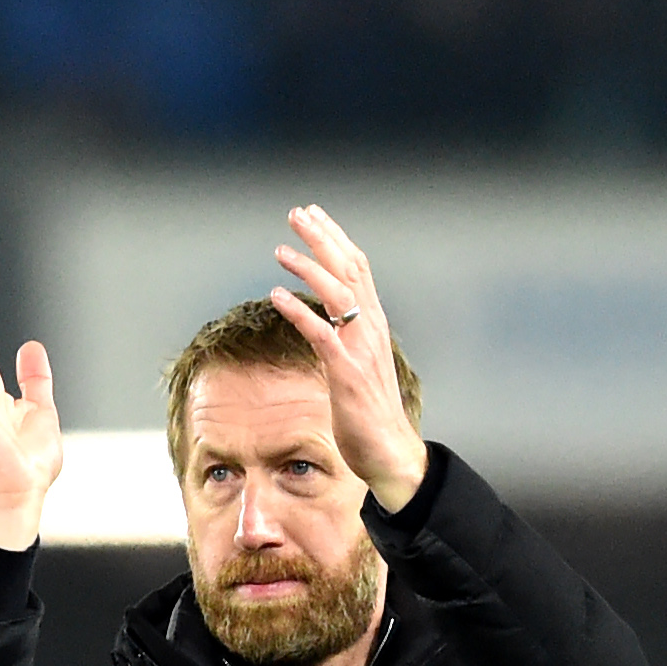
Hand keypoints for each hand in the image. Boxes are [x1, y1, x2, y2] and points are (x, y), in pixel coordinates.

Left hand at [270, 205, 428, 512]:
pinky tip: (276, 296)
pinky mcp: (347, 374)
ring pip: (338, 294)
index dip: (335, 239)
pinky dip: (299, 312)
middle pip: (349, 270)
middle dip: (322, 238)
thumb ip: (345, 340)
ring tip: (281, 249)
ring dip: (308, 267)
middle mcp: (370, 330)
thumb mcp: (359, 366)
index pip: (357, 269)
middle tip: (297, 213)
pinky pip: (321, 334)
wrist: (390, 452)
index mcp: (373, 325)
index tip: (314, 216)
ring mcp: (361, 350)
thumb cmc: (371, 414)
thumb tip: (327, 323)